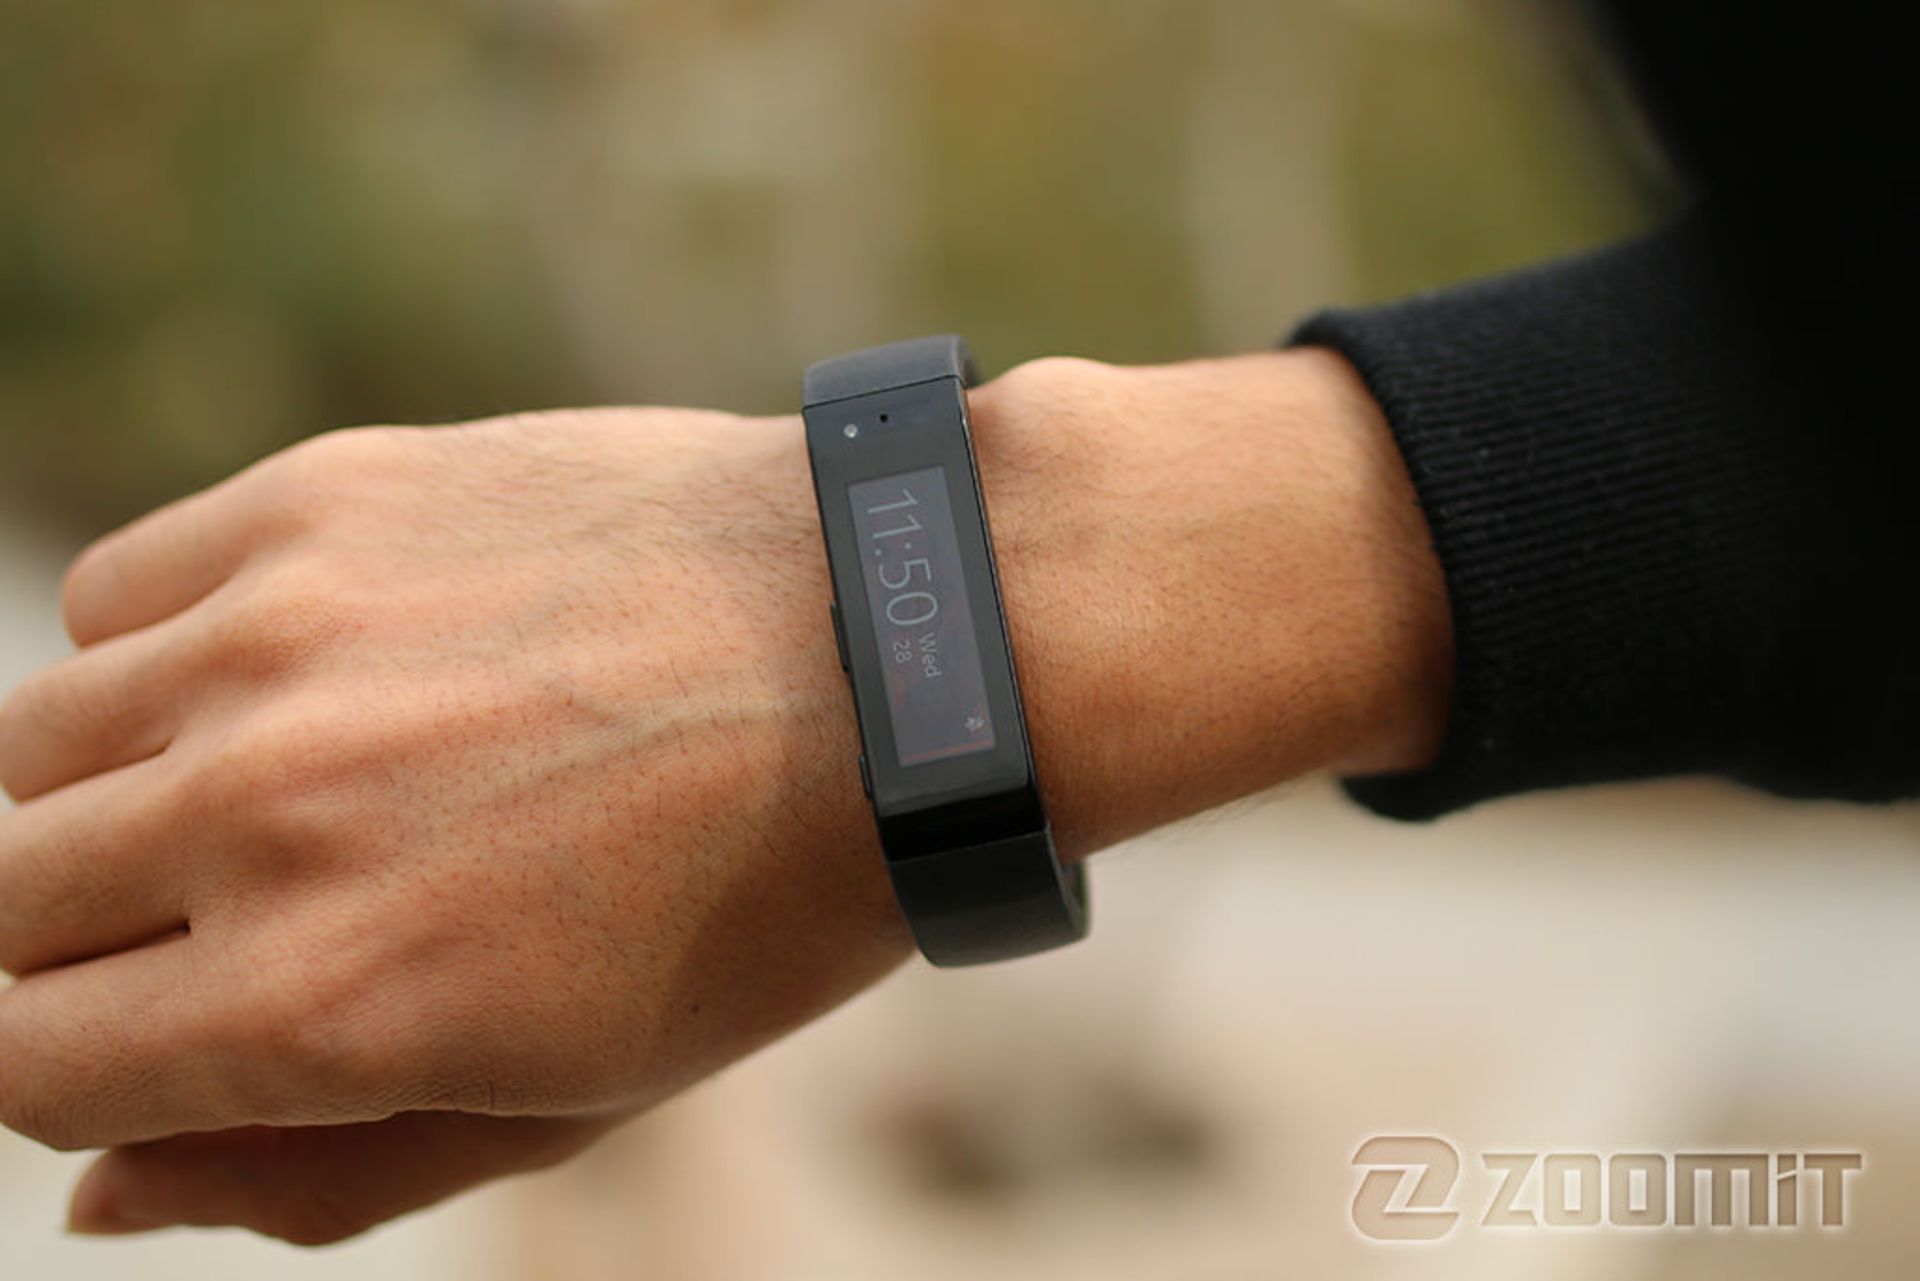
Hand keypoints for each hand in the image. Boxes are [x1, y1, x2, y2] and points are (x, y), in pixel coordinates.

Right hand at [0, 350, 1447, 1243]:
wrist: (896, 651)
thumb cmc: (757, 900)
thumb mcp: (569, 1100)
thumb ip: (313, 1174)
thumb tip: (97, 1190)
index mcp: (318, 1005)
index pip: (23, 1067)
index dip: (84, 1070)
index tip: (168, 1033)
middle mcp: (259, 816)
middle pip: (8, 906)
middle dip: (93, 945)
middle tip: (245, 914)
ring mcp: (277, 639)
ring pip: (35, 747)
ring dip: (115, 795)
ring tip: (285, 786)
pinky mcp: (320, 500)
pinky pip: (119, 595)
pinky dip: (165, 655)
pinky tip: (302, 671)